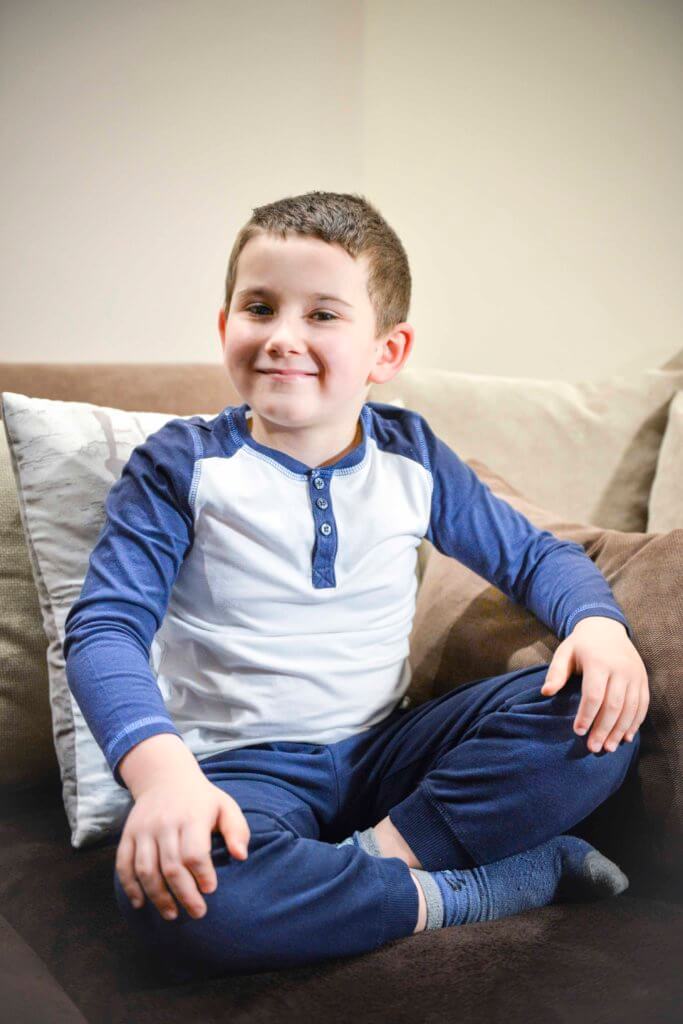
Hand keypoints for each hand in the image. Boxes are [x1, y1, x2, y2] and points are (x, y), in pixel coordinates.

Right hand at [115, 768, 250, 921]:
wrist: (165, 776)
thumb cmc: (201, 799)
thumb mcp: (225, 806)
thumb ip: (236, 830)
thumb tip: (241, 856)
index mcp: (191, 817)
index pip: (194, 852)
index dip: (202, 875)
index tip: (210, 890)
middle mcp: (165, 823)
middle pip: (171, 866)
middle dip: (184, 894)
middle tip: (197, 912)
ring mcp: (143, 829)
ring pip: (146, 869)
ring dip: (157, 896)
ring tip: (172, 914)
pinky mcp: (128, 834)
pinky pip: (124, 864)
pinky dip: (129, 887)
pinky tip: (140, 903)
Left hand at [541, 616, 649, 753]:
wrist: (606, 627)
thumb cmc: (581, 645)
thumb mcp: (565, 652)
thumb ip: (556, 672)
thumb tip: (545, 692)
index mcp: (599, 662)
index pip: (594, 694)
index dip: (586, 715)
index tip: (578, 732)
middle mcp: (621, 669)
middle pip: (614, 705)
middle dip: (603, 729)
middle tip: (593, 748)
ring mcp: (635, 674)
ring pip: (630, 708)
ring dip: (620, 731)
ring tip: (608, 747)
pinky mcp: (643, 679)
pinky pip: (642, 705)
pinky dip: (635, 723)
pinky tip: (625, 737)